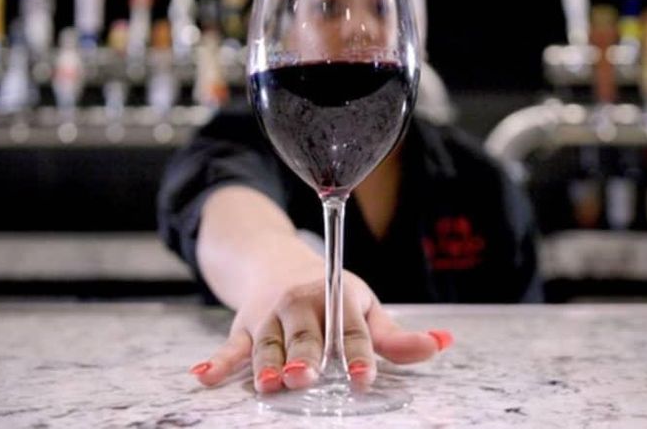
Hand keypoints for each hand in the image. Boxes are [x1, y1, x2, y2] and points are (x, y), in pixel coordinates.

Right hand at [188, 269, 452, 392]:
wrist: (277, 264)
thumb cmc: (331, 295)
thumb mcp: (365, 308)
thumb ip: (396, 336)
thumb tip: (443, 343)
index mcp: (338, 298)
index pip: (350, 330)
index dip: (357, 354)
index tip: (362, 376)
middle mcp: (302, 305)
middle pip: (305, 336)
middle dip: (305, 356)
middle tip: (305, 375)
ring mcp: (270, 316)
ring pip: (268, 344)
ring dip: (266, 364)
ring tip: (268, 383)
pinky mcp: (245, 328)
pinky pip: (230, 346)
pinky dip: (217, 361)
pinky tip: (203, 375)